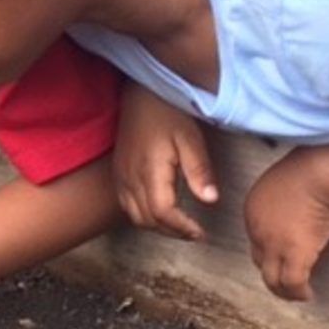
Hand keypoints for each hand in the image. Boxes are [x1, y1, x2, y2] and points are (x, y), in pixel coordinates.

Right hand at [113, 84, 217, 239]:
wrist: (140, 94)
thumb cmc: (168, 112)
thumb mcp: (191, 138)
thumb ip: (199, 171)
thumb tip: (211, 201)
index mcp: (149, 171)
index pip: (162, 213)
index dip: (182, 228)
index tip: (201, 233)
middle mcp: (130, 178)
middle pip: (147, 220)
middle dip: (172, 232)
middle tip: (194, 233)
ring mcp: (120, 176)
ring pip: (135, 216)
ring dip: (157, 227)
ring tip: (180, 226)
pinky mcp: (117, 173)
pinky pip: (126, 205)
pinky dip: (143, 216)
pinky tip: (160, 212)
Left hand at [244, 148, 328, 300]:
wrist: (324, 169)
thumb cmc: (315, 165)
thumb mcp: (290, 180)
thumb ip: (288, 196)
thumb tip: (304, 203)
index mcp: (253, 208)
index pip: (256, 239)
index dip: (271, 252)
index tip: (286, 259)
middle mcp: (256, 227)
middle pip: (260, 259)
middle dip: (274, 272)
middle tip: (289, 281)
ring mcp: (273, 242)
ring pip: (271, 278)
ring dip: (284, 290)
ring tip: (297, 294)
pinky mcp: (294, 252)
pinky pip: (292, 282)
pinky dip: (298, 292)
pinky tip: (308, 294)